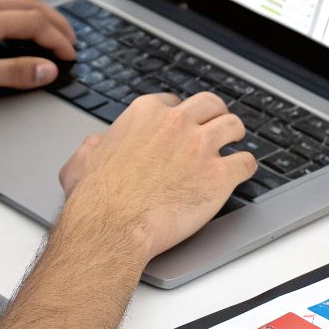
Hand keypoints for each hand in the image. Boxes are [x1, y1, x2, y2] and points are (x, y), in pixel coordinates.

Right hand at [55, 92, 256, 261]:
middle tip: (217, 126)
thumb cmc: (96, 199)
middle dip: (215, 115)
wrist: (111, 227)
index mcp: (146, 114)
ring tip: (235, 144)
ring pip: (234, 126)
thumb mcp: (83, 159)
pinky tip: (241, 172)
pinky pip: (246, 162)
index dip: (181, 114)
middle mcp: (176, 123)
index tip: (184, 125)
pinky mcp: (219, 175)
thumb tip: (98, 144)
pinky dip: (246, 167)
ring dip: (235, 135)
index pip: (174, 101)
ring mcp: (201, 147)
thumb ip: (95, 145)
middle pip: (211, 104)